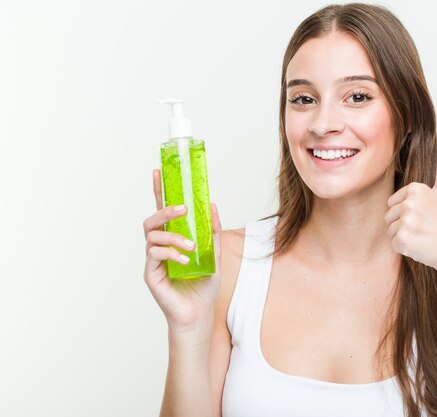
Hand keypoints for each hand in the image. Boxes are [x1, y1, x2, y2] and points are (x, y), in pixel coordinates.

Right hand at [142, 168, 221, 332]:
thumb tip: (212, 205)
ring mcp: (153, 260)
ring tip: (192, 246)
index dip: (159, 191)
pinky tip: (186, 260)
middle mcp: (159, 247)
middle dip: (164, 209)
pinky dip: (171, 254)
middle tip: (183, 209)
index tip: (157, 171)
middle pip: (151, 220)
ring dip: (173, 236)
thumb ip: (212, 232)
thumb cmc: (203, 286)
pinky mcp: (151, 274)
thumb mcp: (214, 254)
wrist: (199, 314)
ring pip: (152, 236)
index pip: (163, 211)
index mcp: (172, 239)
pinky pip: (155, 255)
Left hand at [384, 142, 436, 275]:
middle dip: (404, 224)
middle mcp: (410, 204)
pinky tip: (420, 246)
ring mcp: (406, 223)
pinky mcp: (403, 240)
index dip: (408, 211)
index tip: (425, 215)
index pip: (394, 202)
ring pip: (390, 230)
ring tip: (423, 236)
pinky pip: (393, 243)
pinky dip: (404, 248)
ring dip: (404, 236)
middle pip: (389, 215)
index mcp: (417, 189)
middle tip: (424, 227)